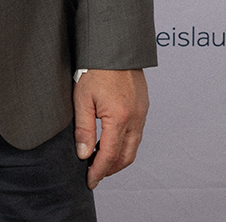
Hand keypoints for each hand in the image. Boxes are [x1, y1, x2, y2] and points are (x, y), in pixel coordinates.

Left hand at [73, 68, 148, 188]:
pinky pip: (137, 133)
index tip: (90, 181)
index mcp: (119, 118)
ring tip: (101, 160)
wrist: (114, 46)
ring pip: (134, 146)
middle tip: (94, 174)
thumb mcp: (82, 99)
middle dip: (110, 169)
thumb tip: (83, 154)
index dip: (98, 171)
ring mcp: (142, 112)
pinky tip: (112, 141)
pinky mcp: (143, 106)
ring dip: (119, 157)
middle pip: (126, 156)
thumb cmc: (95, 68)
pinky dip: (125, 143)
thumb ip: (83, 129)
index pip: (109, 155)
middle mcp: (135, 118)